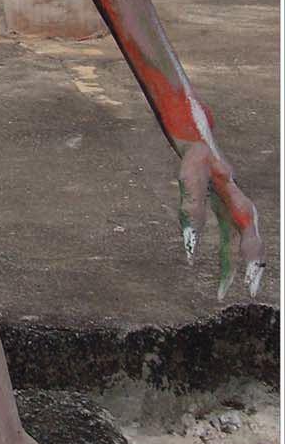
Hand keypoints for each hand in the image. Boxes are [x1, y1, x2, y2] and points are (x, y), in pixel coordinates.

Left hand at [177, 142, 262, 299]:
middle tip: (249, 291)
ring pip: (241, 248)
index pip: (248, 227)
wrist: (201, 148)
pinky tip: (222, 284)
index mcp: (237, 198)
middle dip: (252, 267)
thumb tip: (204, 218)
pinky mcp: (226, 220)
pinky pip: (230, 246)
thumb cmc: (196, 158)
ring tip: (222, 295)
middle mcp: (241, 209)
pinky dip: (228, 265)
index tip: (243, 271)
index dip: (248, 250)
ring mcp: (234, 216)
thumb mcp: (191, 173)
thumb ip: (195, 196)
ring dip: (235, 271)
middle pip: (252, 242)